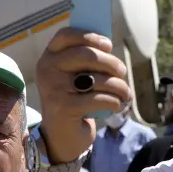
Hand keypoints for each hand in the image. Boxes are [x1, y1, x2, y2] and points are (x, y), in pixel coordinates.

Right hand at [36, 28, 130, 162]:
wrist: (60, 137)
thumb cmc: (73, 100)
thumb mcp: (73, 76)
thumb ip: (84, 59)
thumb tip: (107, 44)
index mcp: (48, 58)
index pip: (65, 35)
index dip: (89, 36)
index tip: (107, 45)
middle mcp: (47, 70)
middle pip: (86, 55)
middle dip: (111, 63)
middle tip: (122, 72)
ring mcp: (54, 89)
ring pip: (97, 78)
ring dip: (119, 86)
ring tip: (125, 93)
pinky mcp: (64, 107)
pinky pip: (99, 98)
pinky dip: (114, 101)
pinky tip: (117, 105)